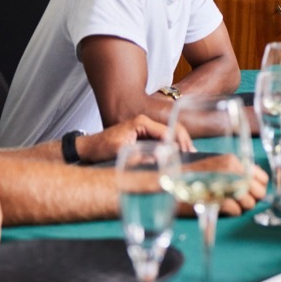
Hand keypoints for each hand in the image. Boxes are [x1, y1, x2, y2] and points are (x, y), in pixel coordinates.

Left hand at [76, 114, 193, 163]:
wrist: (88, 148)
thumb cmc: (101, 147)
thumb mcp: (120, 152)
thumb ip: (140, 155)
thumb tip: (159, 159)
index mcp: (142, 123)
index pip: (167, 130)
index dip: (178, 142)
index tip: (186, 153)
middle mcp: (146, 123)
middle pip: (171, 130)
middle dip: (183, 142)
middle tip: (192, 156)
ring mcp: (145, 129)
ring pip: (169, 135)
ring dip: (178, 145)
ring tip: (189, 157)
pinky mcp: (144, 136)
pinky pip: (162, 140)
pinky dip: (171, 147)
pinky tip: (177, 156)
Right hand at [176, 158, 267, 216]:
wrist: (167, 183)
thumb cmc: (192, 176)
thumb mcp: (216, 166)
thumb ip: (235, 172)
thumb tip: (253, 184)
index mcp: (233, 161)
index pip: (262, 178)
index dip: (257, 188)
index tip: (249, 193)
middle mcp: (233, 171)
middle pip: (259, 193)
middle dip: (251, 200)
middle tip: (237, 201)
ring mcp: (226, 185)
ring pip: (249, 204)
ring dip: (240, 207)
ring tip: (226, 204)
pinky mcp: (217, 200)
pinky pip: (236, 211)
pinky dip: (229, 213)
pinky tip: (218, 208)